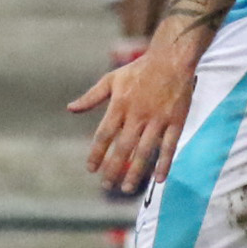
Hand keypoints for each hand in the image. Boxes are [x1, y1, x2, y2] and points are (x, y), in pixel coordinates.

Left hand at [71, 44, 198, 194]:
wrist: (171, 59)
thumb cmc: (139, 70)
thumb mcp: (111, 79)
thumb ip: (91, 97)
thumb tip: (70, 108)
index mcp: (120, 104)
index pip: (104, 134)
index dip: (97, 153)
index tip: (91, 169)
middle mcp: (138, 114)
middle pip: (123, 147)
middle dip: (113, 168)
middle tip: (107, 185)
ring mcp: (158, 119)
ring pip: (145, 151)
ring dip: (136, 172)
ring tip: (126, 188)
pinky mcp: (176, 121)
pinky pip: (169, 146)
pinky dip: (164, 163)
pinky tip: (159, 179)